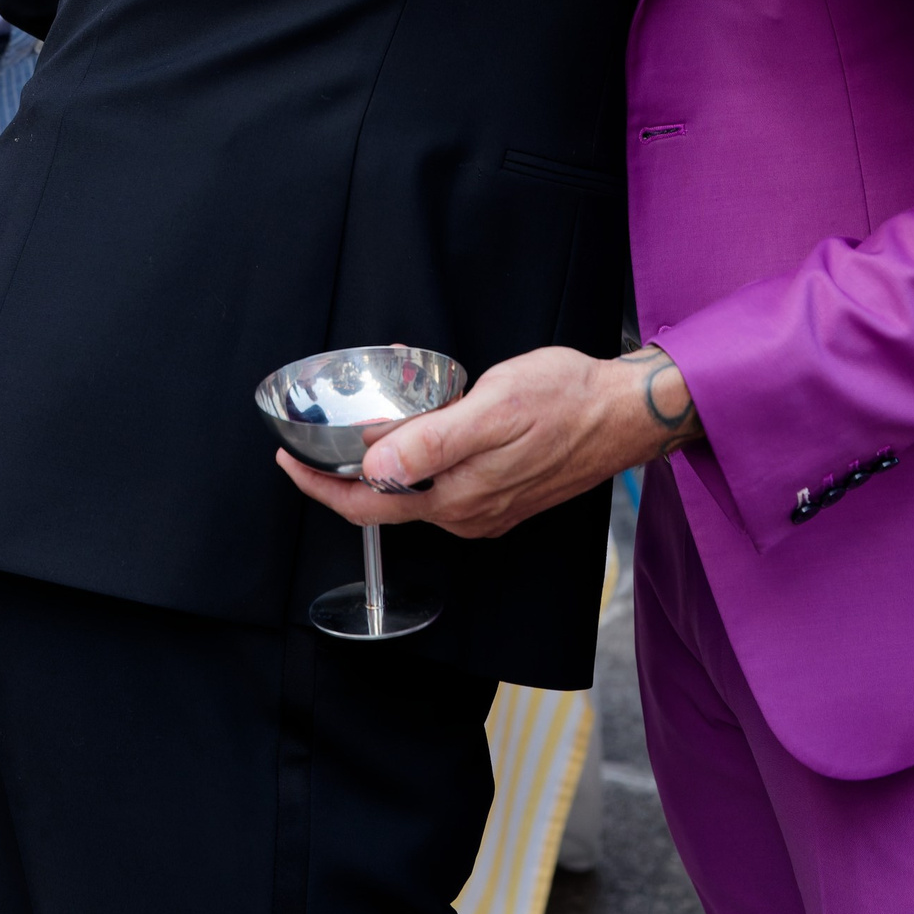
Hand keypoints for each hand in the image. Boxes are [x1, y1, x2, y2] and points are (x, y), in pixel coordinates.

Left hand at [274, 343, 699, 541]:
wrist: (624, 414)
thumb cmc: (566, 399)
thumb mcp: (494, 406)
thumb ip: (434, 441)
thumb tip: (377, 468)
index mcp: (458, 498)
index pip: (368, 506)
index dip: (321, 486)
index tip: (289, 459)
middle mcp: (467, 514)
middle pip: (383, 505)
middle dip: (339, 478)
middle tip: (308, 446)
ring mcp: (486, 510)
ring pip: (412, 494)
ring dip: (380, 465)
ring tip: (361, 426)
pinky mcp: (501, 497)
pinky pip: (441, 485)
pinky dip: (415, 461)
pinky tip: (416, 429)